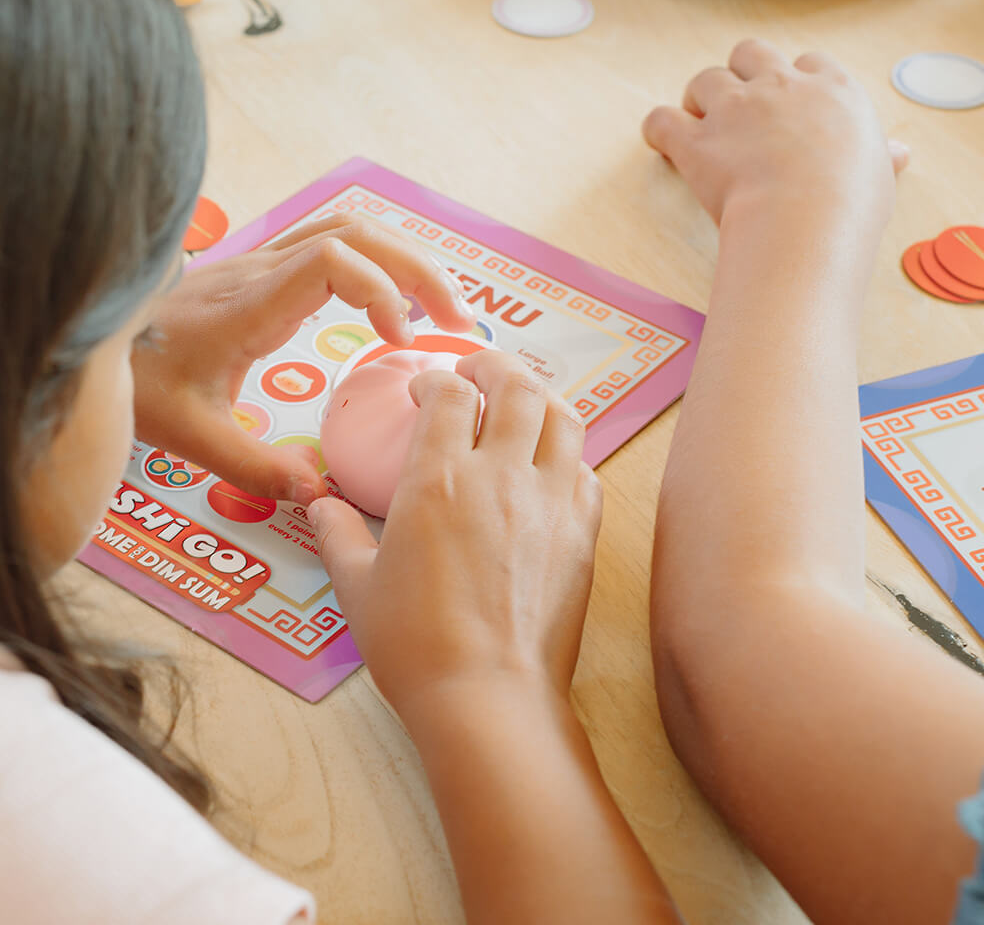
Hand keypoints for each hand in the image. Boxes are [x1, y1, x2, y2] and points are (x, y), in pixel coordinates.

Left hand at [132, 215, 475, 504]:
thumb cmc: (139, 380)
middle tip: (458, 320)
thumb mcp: (192, 435)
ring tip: (441, 307)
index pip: (333, 258)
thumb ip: (255, 467)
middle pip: (358, 232)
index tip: (399, 340)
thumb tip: (318, 492)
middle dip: (419, 269)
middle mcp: (262, 271)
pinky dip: (379, 262)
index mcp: (251, 304)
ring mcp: (263, 263)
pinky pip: (334, 242)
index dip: (381, 289)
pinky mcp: (265, 271)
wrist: (95, 339)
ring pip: (349, 228)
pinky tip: (395, 301)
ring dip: (404, 259)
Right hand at [307, 350, 602, 716]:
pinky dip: (568, 455)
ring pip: (563, 417)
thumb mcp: (357, 586)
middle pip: (516, 386)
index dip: (435, 379)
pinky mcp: (582, 532)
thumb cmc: (414, 645)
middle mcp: (501, 476)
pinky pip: (586, 471)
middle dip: (496, 364)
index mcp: (438, 480)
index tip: (424, 390)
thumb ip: (337, 533)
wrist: (488, 698)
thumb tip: (319, 501)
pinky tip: (550, 468)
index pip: (449, 393)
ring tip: (521, 402)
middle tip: (478, 370)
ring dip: (541, 397)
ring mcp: (550, 501)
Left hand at [642, 39, 905, 234]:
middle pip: (750, 52)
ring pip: (704, 80)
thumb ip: (880, 156)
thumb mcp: (879, 173)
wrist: (807, 218)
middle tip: (735, 105)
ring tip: (698, 124)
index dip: (794, 79)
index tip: (788, 102)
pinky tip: (660, 140)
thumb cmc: (852, 203)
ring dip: (697, 98)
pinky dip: (658, 127)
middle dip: (739, 73)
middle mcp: (780, 87)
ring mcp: (735, 110)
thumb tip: (897, 154)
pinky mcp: (697, 142)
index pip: (809, 62)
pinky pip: (663, 119)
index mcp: (830, 89)